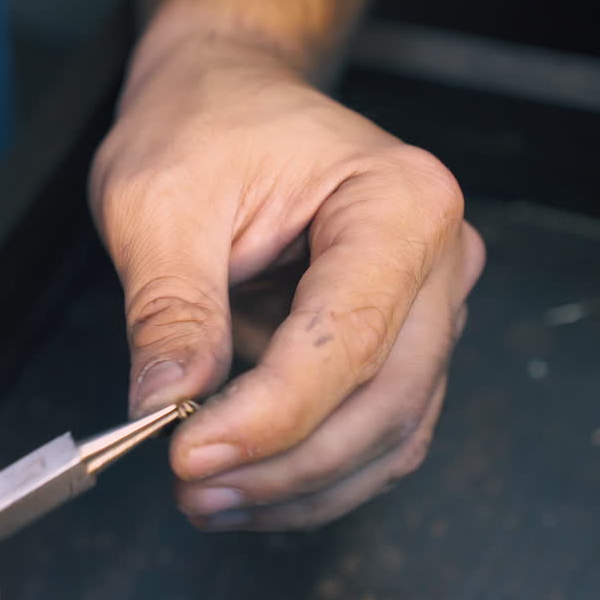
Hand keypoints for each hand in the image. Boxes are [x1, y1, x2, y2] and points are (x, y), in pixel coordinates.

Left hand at [90, 34, 484, 530]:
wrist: (228, 99)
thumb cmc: (205, 126)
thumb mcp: (161, 202)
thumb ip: (171, 308)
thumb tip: (165, 406)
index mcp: (399, 204)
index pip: (347, 340)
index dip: (271, 416)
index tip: (190, 454)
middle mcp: (438, 261)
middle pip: (385, 402)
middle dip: (286, 466)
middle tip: (193, 491)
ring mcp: (428, 308)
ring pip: (390, 435)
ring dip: (300, 487)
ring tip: (208, 499)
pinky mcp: (398, 344)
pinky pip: (376, 432)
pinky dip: (313, 474)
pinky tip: (246, 485)